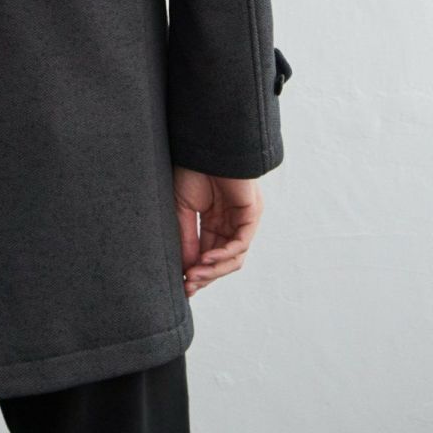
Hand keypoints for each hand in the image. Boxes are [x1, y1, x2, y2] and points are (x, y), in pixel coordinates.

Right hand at [173, 166, 263, 297]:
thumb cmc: (190, 170)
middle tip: (187, 287)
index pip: (208, 254)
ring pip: (233, 258)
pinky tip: (206, 259)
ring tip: (194, 275)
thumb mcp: (181, 210)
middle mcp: (230, 223)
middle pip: (221, 261)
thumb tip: (185, 270)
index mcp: (214, 221)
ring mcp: (242, 219)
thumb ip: (185, 239)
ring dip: (213, 270)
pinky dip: (223, 255)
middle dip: (204, 276)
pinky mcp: (251, 213)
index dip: (196, 272)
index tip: (181, 286)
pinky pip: (241, 243)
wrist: (203, 146)